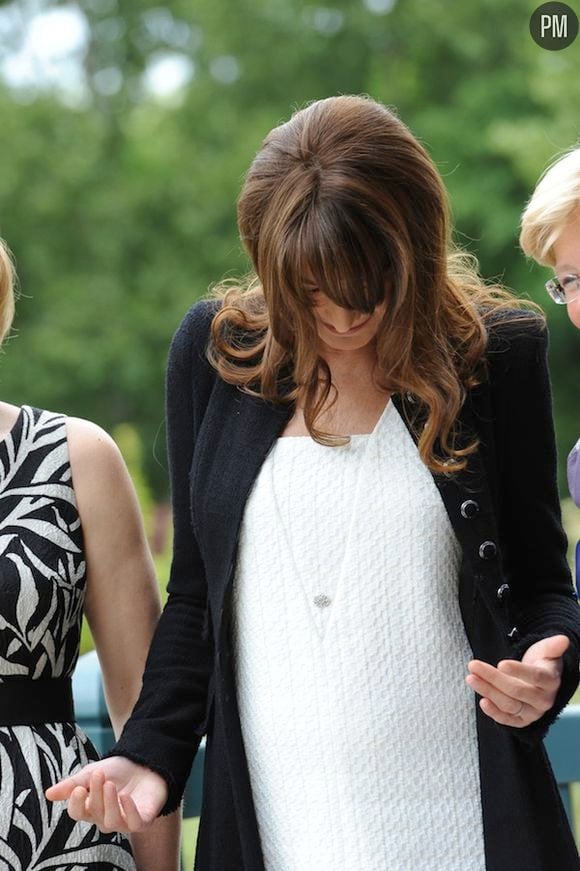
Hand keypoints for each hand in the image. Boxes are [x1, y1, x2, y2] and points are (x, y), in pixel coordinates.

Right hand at [45, 757, 167, 832]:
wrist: (145, 762)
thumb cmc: (117, 771)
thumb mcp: (92, 772)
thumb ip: (73, 783)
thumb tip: (48, 794)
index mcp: (91, 808)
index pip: (77, 813)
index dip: (76, 804)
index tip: (78, 789)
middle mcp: (105, 818)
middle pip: (94, 814)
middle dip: (96, 794)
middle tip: (99, 775)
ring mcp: (124, 821)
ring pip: (111, 822)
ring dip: (109, 803)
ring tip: (110, 784)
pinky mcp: (143, 820)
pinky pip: (134, 824)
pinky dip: (129, 812)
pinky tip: (125, 797)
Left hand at [465, 634, 569, 727]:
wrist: (540, 681)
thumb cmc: (541, 663)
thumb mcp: (546, 651)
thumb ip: (553, 646)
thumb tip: (563, 640)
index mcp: (550, 681)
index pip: (535, 677)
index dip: (519, 671)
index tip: (501, 663)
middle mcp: (543, 700)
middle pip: (516, 690)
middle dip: (493, 678)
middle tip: (473, 665)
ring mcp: (532, 712)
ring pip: (509, 704)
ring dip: (488, 692)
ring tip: (471, 678)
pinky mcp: (522, 720)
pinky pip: (508, 720)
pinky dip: (495, 714)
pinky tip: (482, 702)